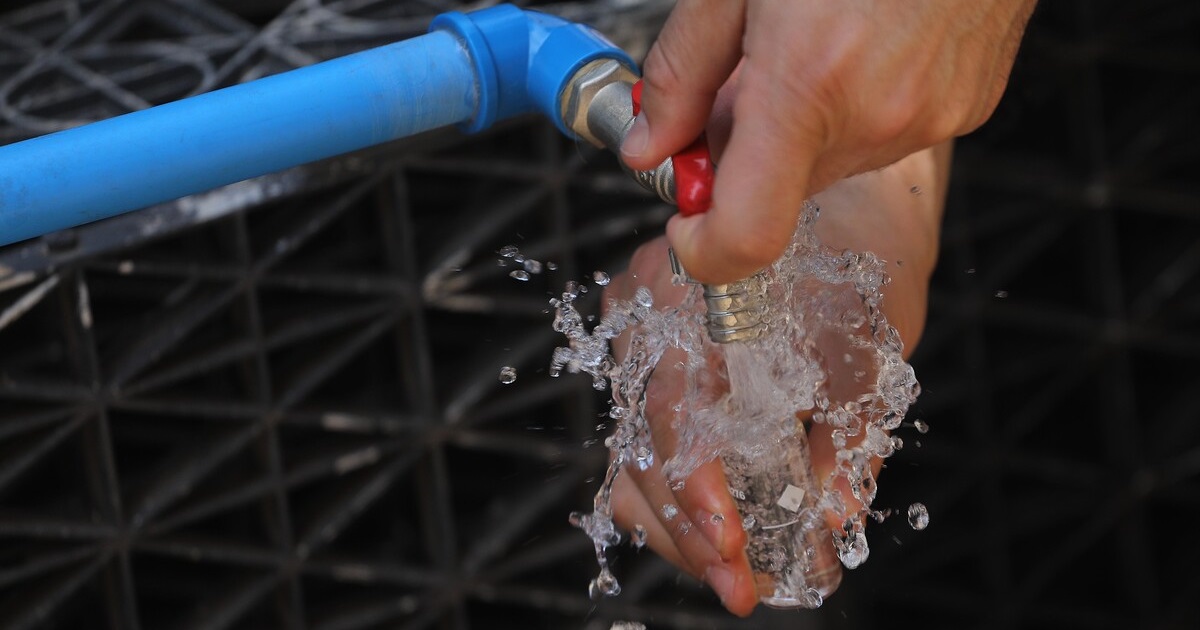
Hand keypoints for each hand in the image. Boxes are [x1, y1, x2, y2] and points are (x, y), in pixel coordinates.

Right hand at [605, 141, 949, 615]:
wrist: (849, 200)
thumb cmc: (864, 263)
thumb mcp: (869, 352)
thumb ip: (848, 438)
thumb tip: (832, 522)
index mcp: (701, 303)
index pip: (671, 413)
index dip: (695, 494)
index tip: (734, 553)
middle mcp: (650, 310)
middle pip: (636, 446)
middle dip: (685, 531)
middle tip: (738, 586)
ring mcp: (639, 325)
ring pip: (628, 447)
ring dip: (674, 519)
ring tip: (727, 566)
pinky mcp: (645, 342)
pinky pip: (637, 427)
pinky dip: (669, 482)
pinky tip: (710, 519)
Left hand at [621, 0, 1034, 282]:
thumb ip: (681, 73)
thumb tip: (650, 143)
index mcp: (808, 83)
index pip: (747, 234)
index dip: (704, 251)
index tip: (684, 225)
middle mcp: (878, 115)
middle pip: (783, 191)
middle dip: (744, 156)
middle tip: (738, 89)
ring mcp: (930, 116)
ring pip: (831, 164)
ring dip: (802, 131)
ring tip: (806, 51)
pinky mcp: (964, 108)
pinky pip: (883, 137)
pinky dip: (853, 113)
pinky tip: (856, 49)